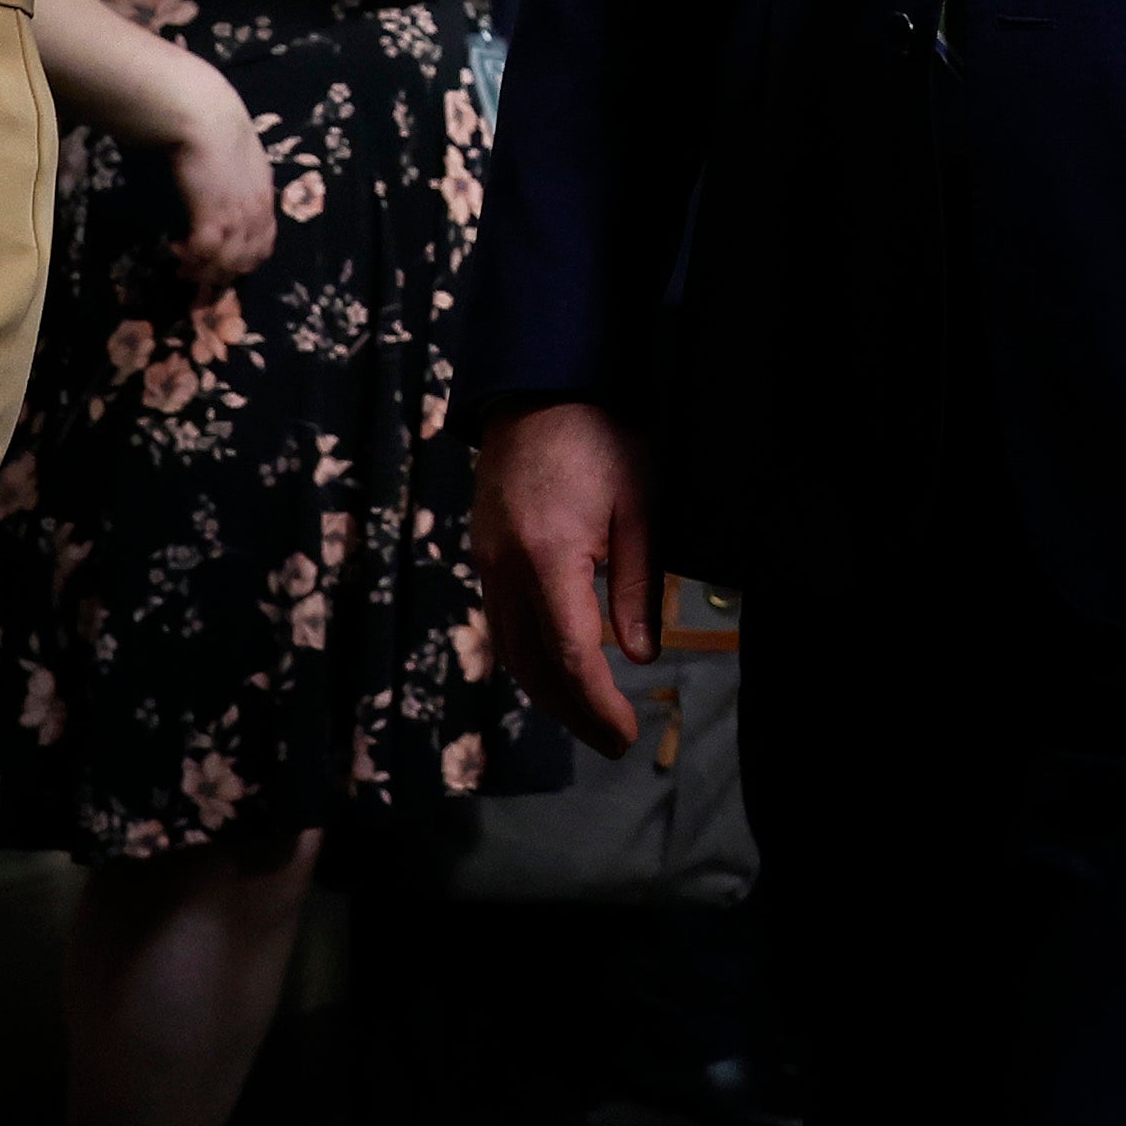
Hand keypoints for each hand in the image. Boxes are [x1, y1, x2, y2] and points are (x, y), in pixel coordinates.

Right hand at [155, 62, 274, 282]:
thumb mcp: (242, 157)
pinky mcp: (211, 219)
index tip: (221, 260)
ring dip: (203, 270)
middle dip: (223, 273)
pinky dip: (190, 259)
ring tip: (182, 264)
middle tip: (198, 271)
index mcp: (266, 198)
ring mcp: (236, 218)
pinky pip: (204, 255)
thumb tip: (228, 189)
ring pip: (226, 264)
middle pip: (247, 261)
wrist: (205, 117)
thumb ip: (242, 179)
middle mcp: (256, 213)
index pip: (264, 245)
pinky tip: (175, 248)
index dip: (244, 259)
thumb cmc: (217, 127)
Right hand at [474, 399, 658, 754]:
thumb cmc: (601, 436)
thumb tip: (642, 655)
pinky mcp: (484, 553)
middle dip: (572, 712)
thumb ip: (639, 584)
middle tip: (613, 739)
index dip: (596, 705)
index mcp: (548, 557)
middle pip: (532, 665)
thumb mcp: (640, 504)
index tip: (625, 734)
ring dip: (547, 692)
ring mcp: (487, 561)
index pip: (569, 655)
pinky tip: (558, 669)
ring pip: (510, 650)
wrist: (538, 386)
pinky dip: (529, 658)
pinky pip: (501, 624)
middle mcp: (506, 568)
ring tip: (590, 716)